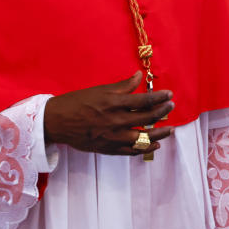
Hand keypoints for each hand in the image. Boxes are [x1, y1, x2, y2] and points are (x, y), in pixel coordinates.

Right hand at [43, 71, 174, 155]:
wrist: (57, 121)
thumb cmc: (76, 102)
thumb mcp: (99, 90)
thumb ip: (122, 86)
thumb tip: (139, 77)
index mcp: (113, 103)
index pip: (144, 100)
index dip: (159, 97)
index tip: (169, 94)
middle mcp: (116, 121)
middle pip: (147, 118)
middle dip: (162, 112)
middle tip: (171, 107)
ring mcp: (113, 137)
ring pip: (144, 138)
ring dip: (159, 134)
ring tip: (170, 130)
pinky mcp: (109, 149)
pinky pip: (132, 152)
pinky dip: (145, 149)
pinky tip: (154, 144)